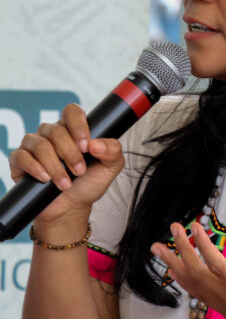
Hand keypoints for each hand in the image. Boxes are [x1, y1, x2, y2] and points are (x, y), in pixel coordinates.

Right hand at [9, 103, 124, 223]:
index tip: (86, 147)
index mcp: (73, 129)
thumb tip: (95, 144)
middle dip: (70, 154)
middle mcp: (51, 133)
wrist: (71, 206)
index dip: (79, 126)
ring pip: (40, 145)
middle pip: (56, 131)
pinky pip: (21, 157)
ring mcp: (33, 145)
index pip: (72, 112)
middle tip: (79, 171)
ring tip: (66, 183)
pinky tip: (46, 179)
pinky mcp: (19, 160)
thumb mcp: (110, 167)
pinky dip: (36, 169)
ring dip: (55, 166)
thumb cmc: (89, 182)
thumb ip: (113, 151)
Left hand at [151, 223, 225, 318]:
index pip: (221, 267)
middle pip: (200, 275)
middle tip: (171, 228)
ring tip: (158, 248)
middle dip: (183, 250)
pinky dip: (185, 281)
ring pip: (195, 286)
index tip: (196, 227)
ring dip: (176, 266)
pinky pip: (201, 295)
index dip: (205, 247)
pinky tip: (177, 272)